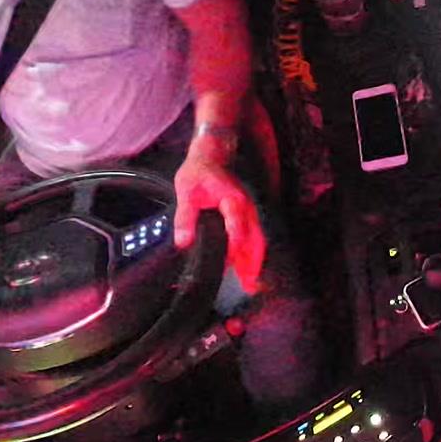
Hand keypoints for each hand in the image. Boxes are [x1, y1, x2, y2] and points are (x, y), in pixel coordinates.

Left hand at [172, 154, 265, 294]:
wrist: (210, 156)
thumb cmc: (198, 172)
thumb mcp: (186, 191)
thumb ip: (185, 216)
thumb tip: (183, 242)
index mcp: (233, 202)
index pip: (237, 227)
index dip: (235, 246)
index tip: (229, 265)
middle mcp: (246, 209)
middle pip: (255, 238)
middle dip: (253, 262)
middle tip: (249, 286)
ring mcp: (248, 212)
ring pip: (257, 240)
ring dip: (255, 262)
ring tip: (250, 285)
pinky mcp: (245, 216)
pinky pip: (254, 237)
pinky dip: (253, 254)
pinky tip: (247, 270)